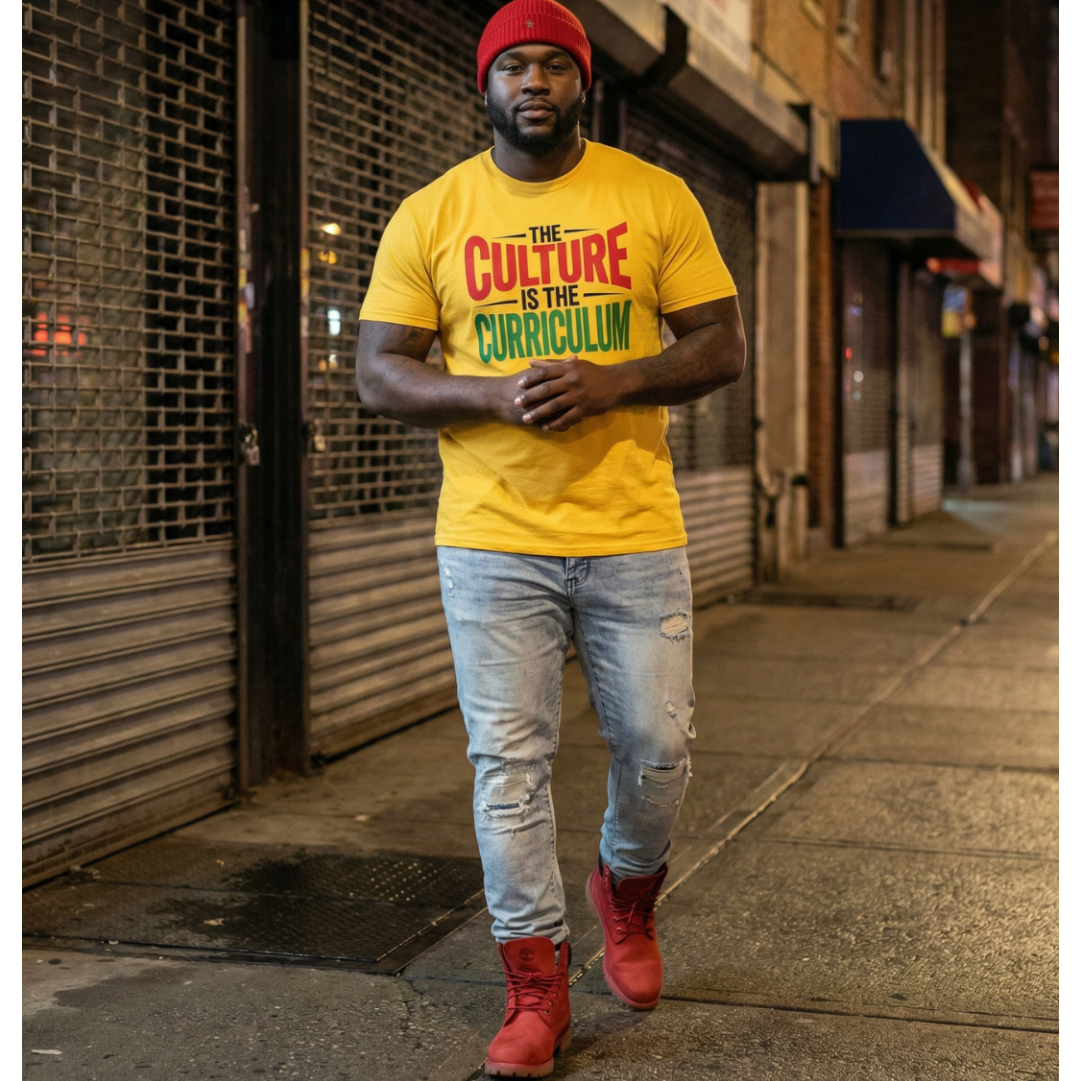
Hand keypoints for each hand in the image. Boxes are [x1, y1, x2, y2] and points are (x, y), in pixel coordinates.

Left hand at [512, 356, 627, 431]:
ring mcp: (578, 396)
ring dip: (538, 413)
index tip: (518, 385)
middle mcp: (572, 381)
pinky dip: (555, 423)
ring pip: (554, 405)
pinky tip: (545, 427)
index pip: (545, 373)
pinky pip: (567, 418)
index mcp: (568, 368)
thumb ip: (551, 364)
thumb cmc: (591, 372)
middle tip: (516, 403)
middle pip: (546, 389)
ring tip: (526, 418)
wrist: (616, 382)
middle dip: (529, 397)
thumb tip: (530, 361)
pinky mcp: (585, 408)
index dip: (530, 379)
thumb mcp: (573, 364)